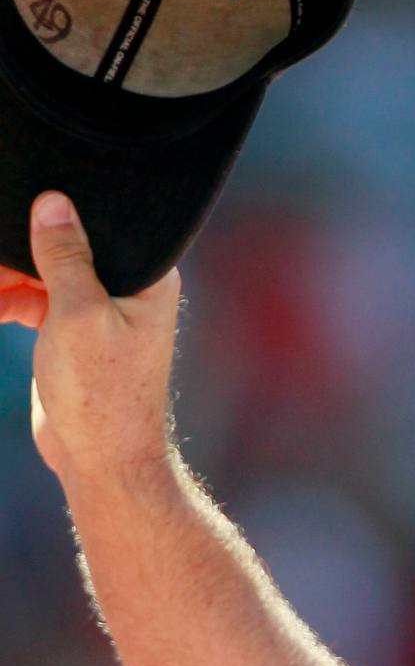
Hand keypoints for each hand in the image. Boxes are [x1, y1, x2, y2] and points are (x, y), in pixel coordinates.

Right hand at [0, 192, 181, 486]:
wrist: (100, 462)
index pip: (101, 220)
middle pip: (67, 243)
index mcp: (148, 275)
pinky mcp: (73, 330)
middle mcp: (129, 286)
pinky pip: (35, 298)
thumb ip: (64, 257)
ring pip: (44, 270)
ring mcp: (100, 308)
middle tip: (1, 259)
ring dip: (10, 273)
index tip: (22, 206)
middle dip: (24, 245)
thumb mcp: (78, 315)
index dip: (59, 208)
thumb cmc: (102, 396)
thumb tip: (52, 202)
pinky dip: (10, 297)